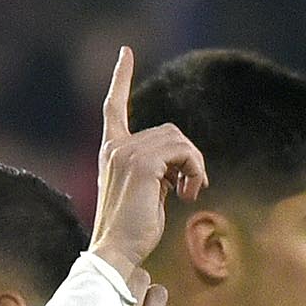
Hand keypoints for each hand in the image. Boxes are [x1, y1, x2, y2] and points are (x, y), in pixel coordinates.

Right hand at [86, 47, 208, 284]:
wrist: (116, 253)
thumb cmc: (131, 233)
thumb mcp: (143, 194)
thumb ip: (155, 171)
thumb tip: (181, 165)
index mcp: (111, 151)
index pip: (113, 108)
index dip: (120, 78)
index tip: (126, 52)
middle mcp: (116, 146)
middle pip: (169, 131)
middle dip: (188, 158)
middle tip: (190, 188)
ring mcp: (128, 152)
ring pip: (180, 140)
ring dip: (193, 166)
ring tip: (189, 193)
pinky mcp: (143, 161)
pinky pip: (184, 152)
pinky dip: (195, 170)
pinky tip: (188, 193)